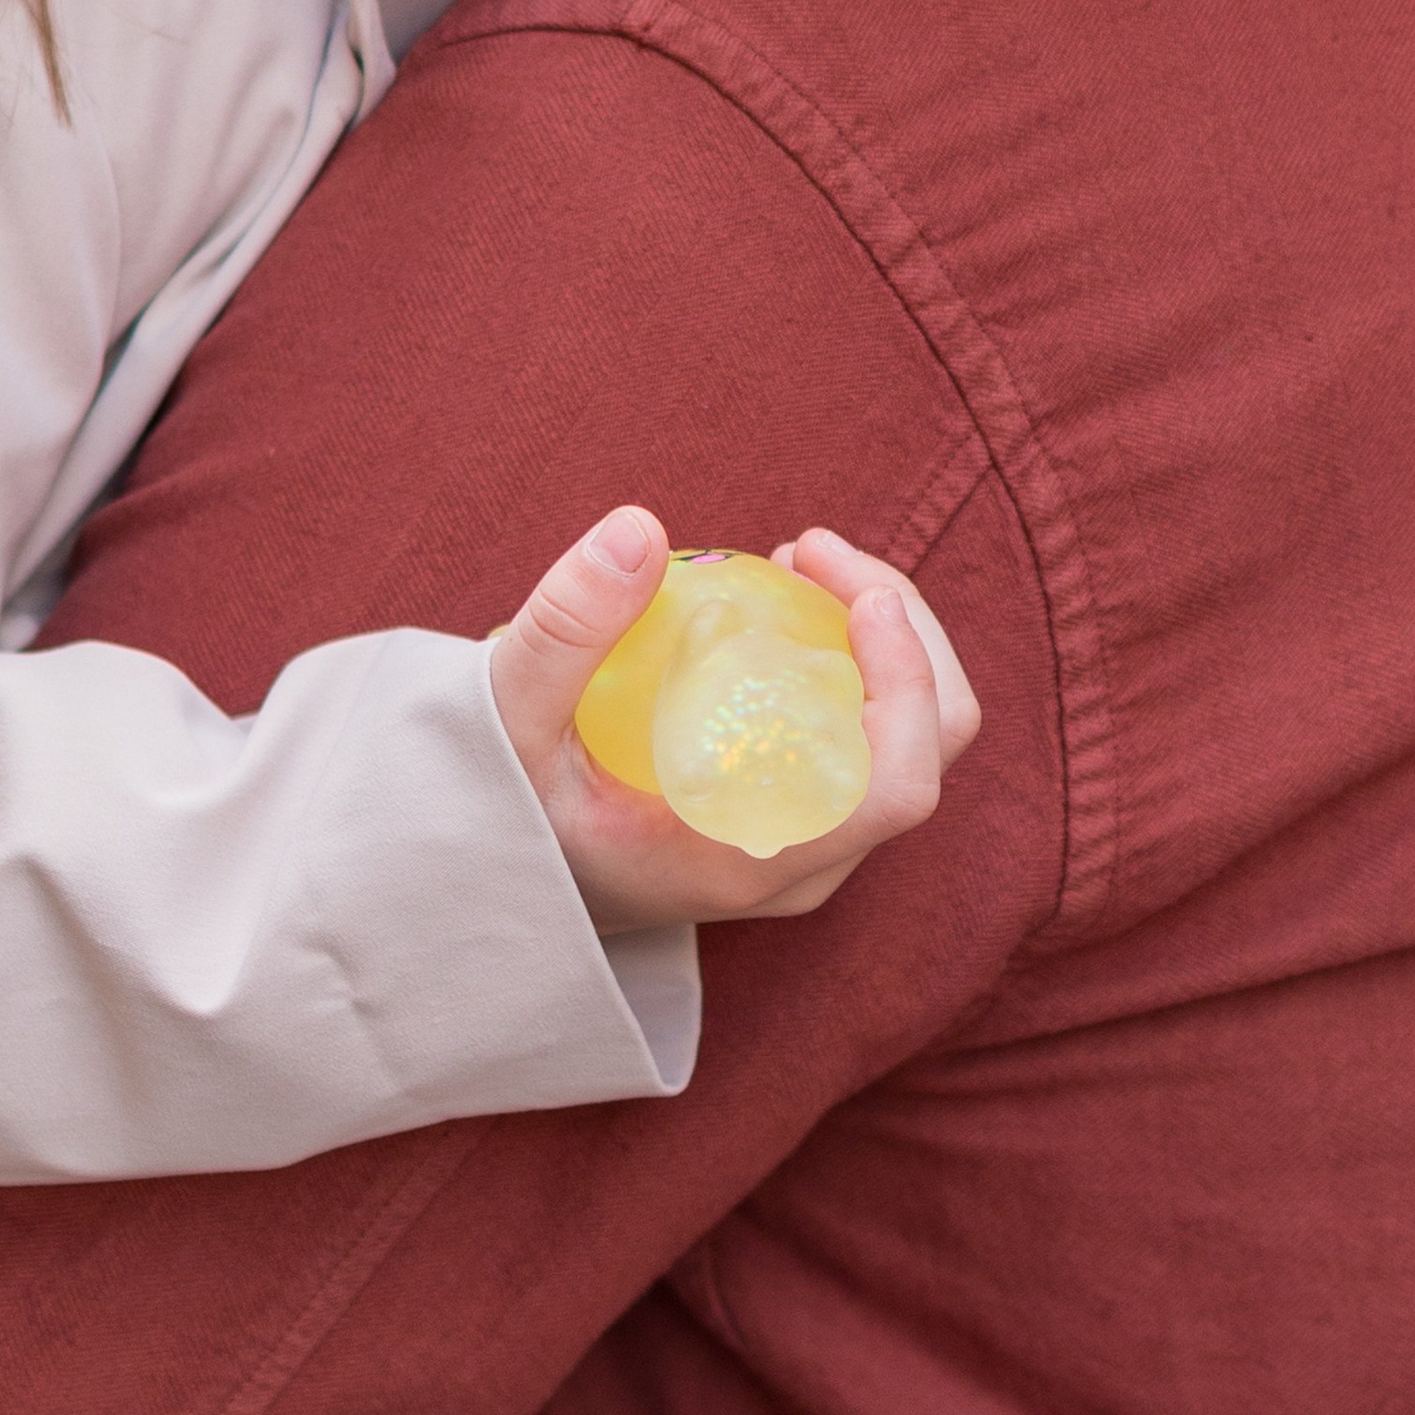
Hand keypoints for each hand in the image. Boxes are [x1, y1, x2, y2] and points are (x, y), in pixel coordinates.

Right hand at [487, 507, 979, 934]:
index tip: (858, 593)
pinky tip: (781, 599)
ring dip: (881, 640)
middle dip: (904, 634)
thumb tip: (640, 528)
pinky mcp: (789, 820)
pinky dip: (848, 661)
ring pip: (903, 744)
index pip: (896, 788)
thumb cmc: (499, 812)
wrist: (492, 886)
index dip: (907, 683)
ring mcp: (801, 846)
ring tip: (800, 559)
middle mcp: (797, 864)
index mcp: (753, 861)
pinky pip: (858, 738)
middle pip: (923, 753)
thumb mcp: (508, 721)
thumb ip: (565, 630)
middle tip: (813, 549)